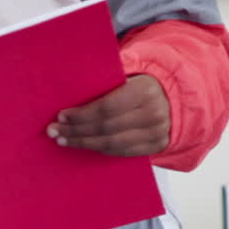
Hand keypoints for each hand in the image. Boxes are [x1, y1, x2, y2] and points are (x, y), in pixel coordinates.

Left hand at [47, 75, 169, 156]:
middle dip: (76, 131)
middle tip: (55, 131)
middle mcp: (153, 113)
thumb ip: (106, 83)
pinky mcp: (157, 146)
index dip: (82, 114)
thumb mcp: (129, 76)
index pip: (106, 107)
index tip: (62, 116)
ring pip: (113, 143)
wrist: (174, 97)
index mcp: (144, 91)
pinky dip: (101, 149)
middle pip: (106, 127)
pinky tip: (85, 146)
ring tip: (64, 141)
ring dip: (84, 143)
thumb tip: (70, 92)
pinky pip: (123, 152)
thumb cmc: (142, 85)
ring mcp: (157, 132)